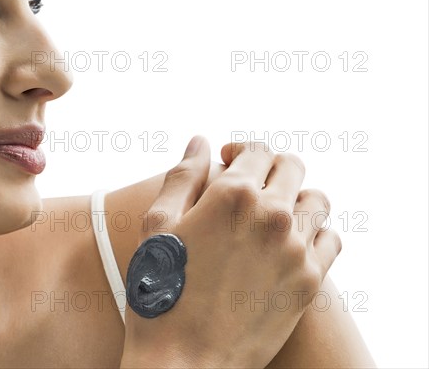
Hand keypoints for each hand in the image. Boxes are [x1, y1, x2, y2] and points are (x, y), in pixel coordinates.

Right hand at [120, 136, 341, 367]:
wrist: (184, 361)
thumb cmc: (161, 293)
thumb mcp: (158, 227)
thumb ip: (182, 177)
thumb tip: (200, 142)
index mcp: (233, 195)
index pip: (256, 150)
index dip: (241, 150)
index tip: (229, 160)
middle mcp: (272, 215)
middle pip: (291, 167)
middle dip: (270, 166)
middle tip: (252, 181)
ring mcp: (296, 249)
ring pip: (316, 201)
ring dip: (297, 197)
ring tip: (274, 211)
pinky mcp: (310, 282)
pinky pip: (330, 239)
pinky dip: (316, 232)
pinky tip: (293, 241)